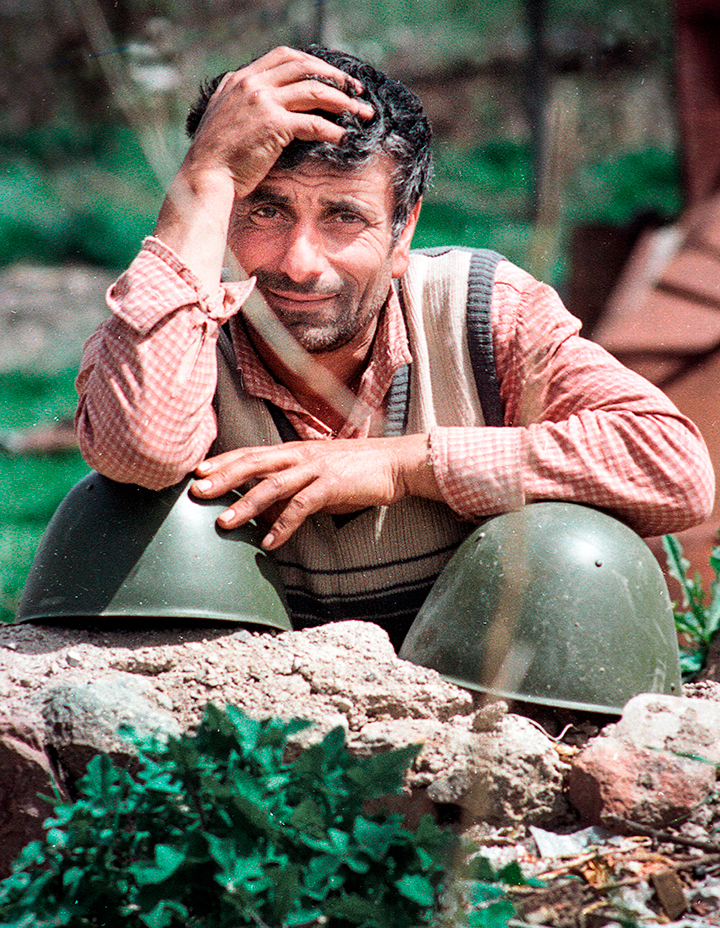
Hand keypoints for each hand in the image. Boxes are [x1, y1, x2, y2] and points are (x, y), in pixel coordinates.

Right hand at [154, 46, 373, 291]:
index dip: (313, 63)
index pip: (284, 57)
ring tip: (362, 113)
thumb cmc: (216, 159)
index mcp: (240, 79)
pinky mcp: (273, 125)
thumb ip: (244, 106)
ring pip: (314, 91)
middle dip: (335, 77)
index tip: (331, 76)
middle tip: (356, 90)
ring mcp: (262, 102)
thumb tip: (269, 110)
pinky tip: (344, 138)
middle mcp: (251, 84)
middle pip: (304, 66)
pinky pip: (313, 123)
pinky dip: (332, 130)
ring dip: (343, 102)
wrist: (205, 176)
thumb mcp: (226, 120)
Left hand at [190, 435, 442, 548]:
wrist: (395, 463)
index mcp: (296, 450)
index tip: (198, 471)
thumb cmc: (357, 470)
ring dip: (245, 504)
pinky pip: (302, 506)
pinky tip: (270, 543)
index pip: (252, 452)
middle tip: (196, 491)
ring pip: (272, 485)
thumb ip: (292, 488)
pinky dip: (284, 526)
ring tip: (224, 522)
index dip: (224, 460)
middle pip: (254, 463)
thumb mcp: (319, 475)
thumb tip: (267, 510)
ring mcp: (316, 468)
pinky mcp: (332, 485)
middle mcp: (301, 455)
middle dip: (223, 477)